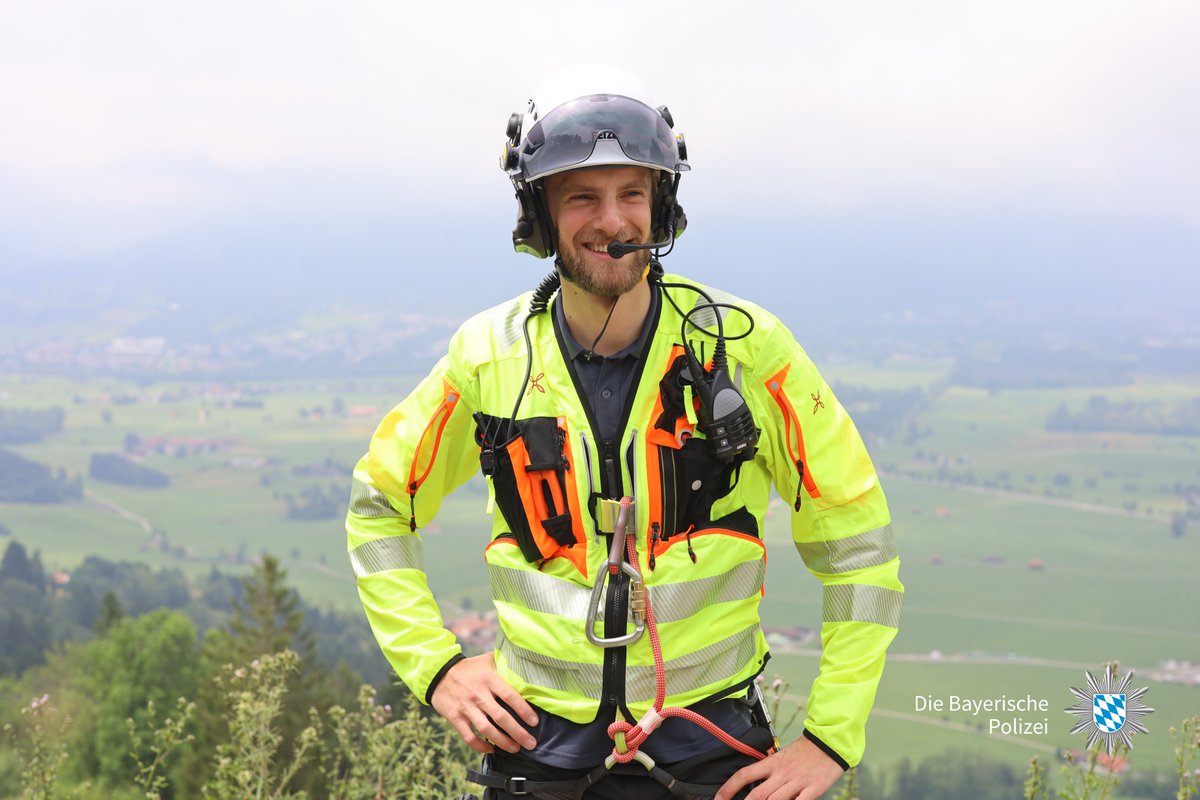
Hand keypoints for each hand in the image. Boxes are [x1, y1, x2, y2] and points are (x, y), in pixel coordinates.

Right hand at [430, 651, 539, 754]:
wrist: (438, 673)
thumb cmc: (468, 668)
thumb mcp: (487, 660)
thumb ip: (504, 663)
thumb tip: (525, 666)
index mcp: (488, 678)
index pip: (510, 696)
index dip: (524, 710)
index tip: (534, 722)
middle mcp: (478, 694)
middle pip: (501, 717)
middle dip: (518, 732)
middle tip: (531, 743)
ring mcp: (466, 707)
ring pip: (486, 729)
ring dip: (503, 742)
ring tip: (515, 749)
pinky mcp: (455, 717)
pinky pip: (468, 736)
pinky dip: (480, 746)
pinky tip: (491, 749)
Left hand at [714, 735, 844, 799]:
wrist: (829, 742)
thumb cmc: (805, 750)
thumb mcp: (782, 756)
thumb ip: (770, 771)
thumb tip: (756, 786)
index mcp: (772, 763)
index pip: (744, 775)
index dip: (729, 788)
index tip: (719, 798)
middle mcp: (781, 773)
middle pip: (757, 794)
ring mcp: (796, 782)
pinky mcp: (812, 790)